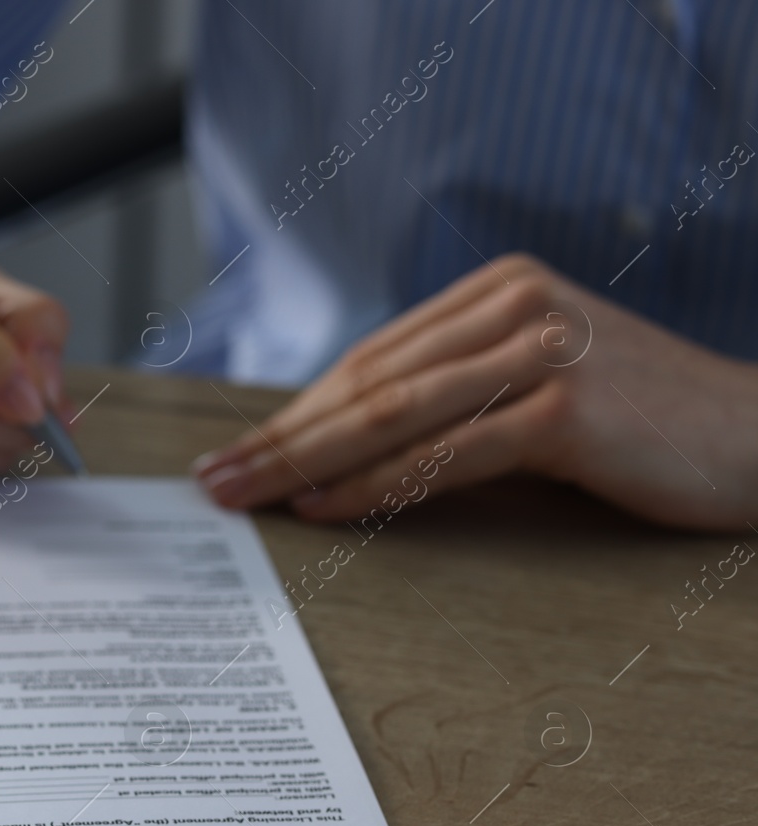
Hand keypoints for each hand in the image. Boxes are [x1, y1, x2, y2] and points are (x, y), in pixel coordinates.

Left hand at [193, 253, 757, 530]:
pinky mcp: (566, 409)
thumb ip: (459, 387)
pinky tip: (321, 507)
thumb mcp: (541, 380)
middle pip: (368, 381)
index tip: (238, 449)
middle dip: (279, 436)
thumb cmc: (641, 422)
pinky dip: (373, 485)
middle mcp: (516, 306)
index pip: (373, 358)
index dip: (296, 409)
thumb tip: (345, 438)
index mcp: (500, 290)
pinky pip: (443, 455)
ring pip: (392, 414)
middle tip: (213, 479)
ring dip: (303, 461)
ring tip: (244, 496)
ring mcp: (543, 352)